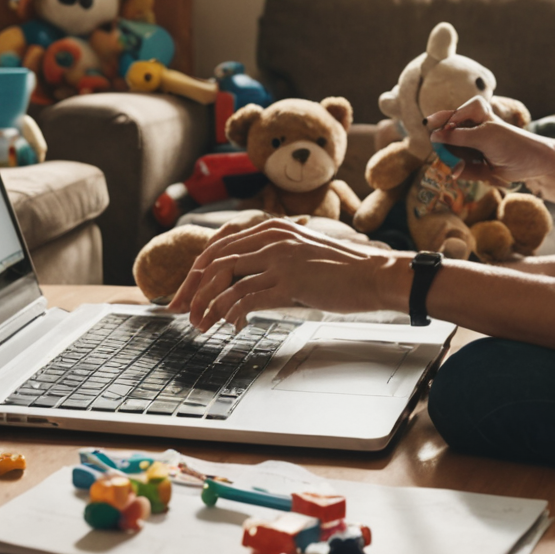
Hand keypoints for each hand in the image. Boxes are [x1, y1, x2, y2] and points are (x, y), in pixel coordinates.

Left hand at [168, 218, 404, 330]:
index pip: (219, 246)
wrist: (374, 275)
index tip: (185, 293)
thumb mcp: (299, 256)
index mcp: (271, 229)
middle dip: (191, 289)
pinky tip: (229, 325)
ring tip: (201, 324)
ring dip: (206, 304)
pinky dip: (230, 312)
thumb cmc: (340, 272)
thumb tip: (240, 284)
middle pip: (214, 260)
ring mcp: (279, 258)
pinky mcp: (289, 280)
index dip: (196, 272)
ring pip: (224, 277)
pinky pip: (246, 296)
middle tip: (180, 311)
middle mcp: (271, 238)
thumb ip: (270, 261)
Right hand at [425, 97, 554, 192]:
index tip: (431, 126)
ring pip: (452, 153)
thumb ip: (457, 136)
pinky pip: (461, 168)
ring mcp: (473, 148)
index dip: (441, 121)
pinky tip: (459, 172)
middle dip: (444, 145)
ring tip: (455, 164)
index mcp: (474, 115)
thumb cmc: (511, 142)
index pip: (450, 116)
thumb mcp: (483, 136)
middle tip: (440, 149)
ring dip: (452, 159)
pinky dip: (461, 171)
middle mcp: (472, 130)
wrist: (534, 163)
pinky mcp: (477, 165)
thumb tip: (433, 136)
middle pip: (447, 136)